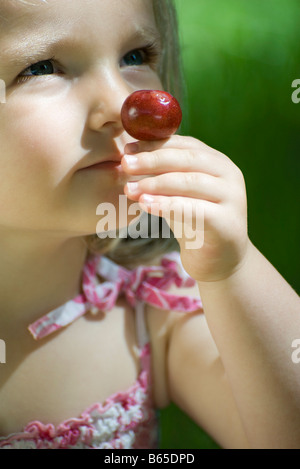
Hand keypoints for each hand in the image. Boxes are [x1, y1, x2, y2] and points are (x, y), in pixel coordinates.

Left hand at [122, 135, 249, 281]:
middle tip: (125, 164)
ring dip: (156, 183)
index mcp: (218, 162)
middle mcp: (229, 175)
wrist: (219, 260)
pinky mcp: (227, 222)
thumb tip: (128, 157)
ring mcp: (232, 198)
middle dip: (153, 160)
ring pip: (190, 182)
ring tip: (129, 188)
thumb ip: (164, 175)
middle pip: (188, 159)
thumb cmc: (195, 223)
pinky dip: (167, 205)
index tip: (127, 148)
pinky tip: (145, 204)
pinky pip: (194, 209)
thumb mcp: (178, 194)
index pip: (185, 145)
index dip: (155, 145)